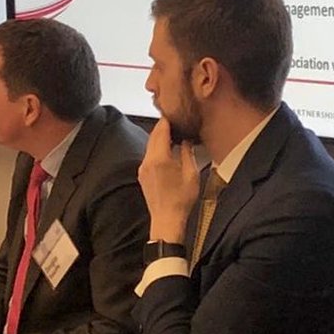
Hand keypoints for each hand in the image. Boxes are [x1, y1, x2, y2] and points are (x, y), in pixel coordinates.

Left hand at [138, 118, 199, 243]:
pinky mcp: (142, 175)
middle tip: (176, 121)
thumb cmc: (181, 199)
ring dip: (160, 138)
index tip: (175, 112)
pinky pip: (148, 155)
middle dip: (163, 127)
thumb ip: (187, 153)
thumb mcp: (191, 174)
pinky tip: (167, 151)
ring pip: (150, 145)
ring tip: (174, 135)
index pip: (161, 130)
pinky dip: (157, 149)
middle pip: (153, 136)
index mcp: (159, 158)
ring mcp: (143, 168)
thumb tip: (185, 140)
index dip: (168, 119)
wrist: (166, 220)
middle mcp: (147, 160)